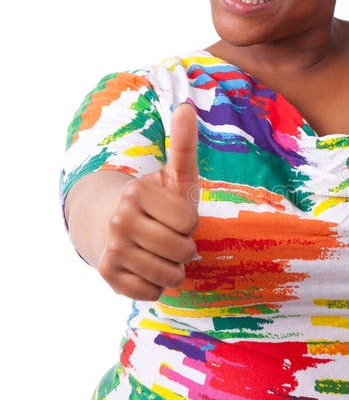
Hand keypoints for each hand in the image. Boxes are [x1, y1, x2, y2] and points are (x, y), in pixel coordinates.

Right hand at [98, 102, 199, 300]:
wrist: (114, 226)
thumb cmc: (158, 202)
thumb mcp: (175, 175)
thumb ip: (184, 145)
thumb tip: (188, 107)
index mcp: (137, 192)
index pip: (189, 222)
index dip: (189, 223)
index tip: (174, 215)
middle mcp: (118, 219)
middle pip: (182, 251)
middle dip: (184, 248)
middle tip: (169, 237)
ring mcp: (111, 248)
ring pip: (169, 275)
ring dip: (173, 269)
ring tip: (160, 253)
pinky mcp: (108, 275)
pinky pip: (152, 292)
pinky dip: (156, 285)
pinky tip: (146, 268)